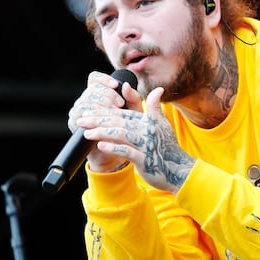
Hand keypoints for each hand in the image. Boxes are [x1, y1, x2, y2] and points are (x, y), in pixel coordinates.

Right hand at [69, 71, 142, 172]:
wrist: (116, 152)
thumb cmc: (126, 130)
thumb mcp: (134, 113)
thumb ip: (133, 98)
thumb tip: (126, 85)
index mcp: (99, 94)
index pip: (95, 78)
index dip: (104, 79)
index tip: (116, 86)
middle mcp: (86, 100)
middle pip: (91, 88)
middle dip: (108, 95)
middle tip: (120, 104)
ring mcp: (79, 111)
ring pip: (85, 99)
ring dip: (102, 104)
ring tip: (115, 113)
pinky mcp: (75, 123)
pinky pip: (81, 114)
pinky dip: (94, 115)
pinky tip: (105, 120)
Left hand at [77, 86, 194, 193]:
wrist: (179, 171)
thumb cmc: (167, 148)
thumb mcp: (162, 125)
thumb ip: (155, 107)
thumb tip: (158, 89)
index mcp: (148, 122)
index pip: (123, 113)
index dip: (105, 111)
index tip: (88, 111)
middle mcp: (147, 131)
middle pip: (119, 122)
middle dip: (99, 119)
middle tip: (81, 119)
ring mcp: (146, 145)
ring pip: (121, 134)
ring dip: (103, 132)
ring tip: (87, 132)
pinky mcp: (145, 160)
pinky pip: (127, 151)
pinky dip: (114, 148)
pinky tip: (101, 146)